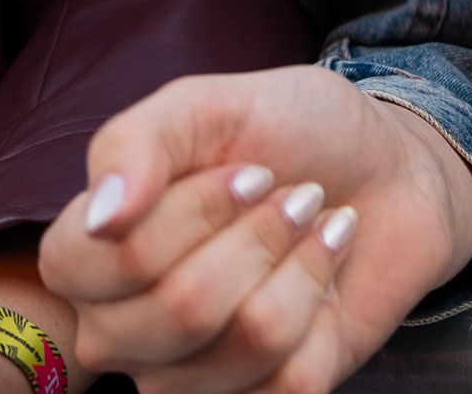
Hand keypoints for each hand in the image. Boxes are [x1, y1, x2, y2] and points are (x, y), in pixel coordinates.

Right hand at [41, 65, 471, 393]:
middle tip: (292, 198)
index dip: (196, 211)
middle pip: (180, 310)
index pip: (110, 262)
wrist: (386, 169)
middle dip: (261, 236)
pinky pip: (291, 379)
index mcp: (85, 258)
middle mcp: (118, 331)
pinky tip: (326, 281)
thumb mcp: (208, 105)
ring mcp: (182, 376)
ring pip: (247, 342)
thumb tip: (101, 219)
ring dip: (303, 267)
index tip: (250, 172)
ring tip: (311, 231)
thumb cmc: (287, 132)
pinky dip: (326, 312)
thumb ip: (135, 143)